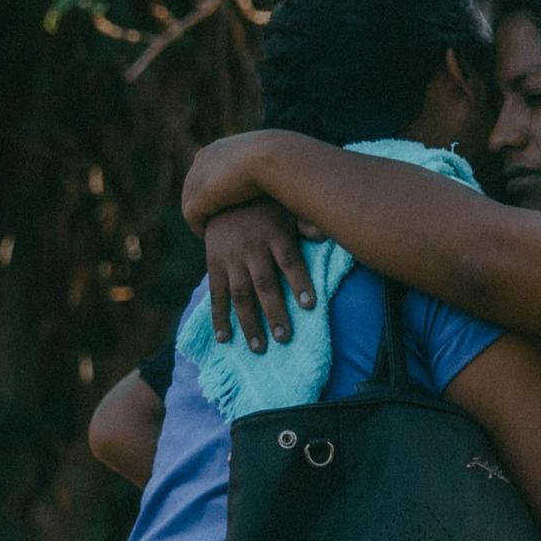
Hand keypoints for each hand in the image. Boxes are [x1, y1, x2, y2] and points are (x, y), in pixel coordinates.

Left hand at [181, 129, 300, 231]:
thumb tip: (278, 179)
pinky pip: (192, 217)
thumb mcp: (275, 161)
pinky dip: (200, 227)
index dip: (215, 186)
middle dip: (202, 201)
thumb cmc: (286, 161)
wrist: (276, 161)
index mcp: (219, 148)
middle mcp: (203, 160)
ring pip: (191, 201)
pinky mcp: (197, 200)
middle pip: (195, 184)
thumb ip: (269, 170)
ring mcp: (197, 179)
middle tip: (212, 219)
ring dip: (201, 217)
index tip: (224, 201)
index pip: (208, 168)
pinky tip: (210, 237)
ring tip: (212, 233)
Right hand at [203, 201, 312, 351]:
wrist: (221, 191)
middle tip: (284, 338)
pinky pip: (216, 294)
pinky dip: (219, 317)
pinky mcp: (214, 264)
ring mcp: (230, 258)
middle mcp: (251, 247)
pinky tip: (224, 339)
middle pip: (265, 284)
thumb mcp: (288, 207)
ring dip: (249, 323)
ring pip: (241, 294)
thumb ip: (307, 222)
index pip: (290, 262)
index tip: (309, 306)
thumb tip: (326, 233)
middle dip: (274, 313)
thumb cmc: (266, 206)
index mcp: (274, 234)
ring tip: (259, 348)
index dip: (300, 283)